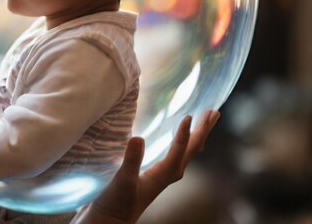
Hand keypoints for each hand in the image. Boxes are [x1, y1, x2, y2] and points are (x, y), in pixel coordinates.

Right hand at [75, 110, 219, 223]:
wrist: (110, 220)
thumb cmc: (116, 203)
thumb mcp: (122, 180)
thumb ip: (131, 160)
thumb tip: (138, 137)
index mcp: (163, 174)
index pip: (180, 149)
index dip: (185, 132)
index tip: (189, 115)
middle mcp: (168, 174)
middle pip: (193, 150)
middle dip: (204, 131)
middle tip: (214, 112)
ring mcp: (164, 175)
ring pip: (188, 152)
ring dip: (198, 135)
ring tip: (206, 119)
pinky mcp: (156, 175)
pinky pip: (178, 155)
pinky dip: (184, 142)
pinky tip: (180, 138)